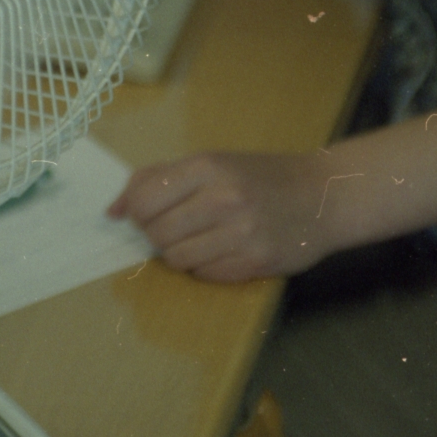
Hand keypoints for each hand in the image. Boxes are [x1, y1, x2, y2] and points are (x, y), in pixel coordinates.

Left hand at [109, 151, 330, 282]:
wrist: (325, 196)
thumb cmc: (261, 175)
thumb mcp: (212, 162)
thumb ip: (158, 179)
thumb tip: (112, 211)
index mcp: (208, 167)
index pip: (144, 200)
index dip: (137, 212)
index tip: (147, 212)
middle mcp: (223, 198)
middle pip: (157, 233)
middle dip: (157, 234)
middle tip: (178, 226)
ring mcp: (241, 233)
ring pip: (177, 258)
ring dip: (180, 252)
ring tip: (202, 238)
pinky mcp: (256, 262)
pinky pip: (204, 274)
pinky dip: (205, 266)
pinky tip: (223, 250)